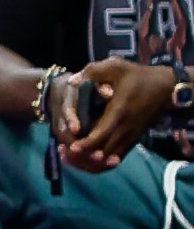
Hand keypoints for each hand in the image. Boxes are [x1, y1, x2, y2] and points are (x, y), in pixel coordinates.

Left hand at [58, 60, 175, 166]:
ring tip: (70, 158)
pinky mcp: (134, 139)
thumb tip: (72, 82)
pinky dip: (103, 161)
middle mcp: (126, 127)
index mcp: (119, 111)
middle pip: (104, 151)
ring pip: (111, 158)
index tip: (70, 147)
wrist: (165, 87)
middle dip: (83, 156)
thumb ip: (92, 72)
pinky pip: (118, 155)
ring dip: (91, 162)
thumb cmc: (137, 76)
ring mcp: (132, 135)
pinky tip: (87, 159)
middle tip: (63, 154)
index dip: (86, 143)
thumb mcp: (115, 66)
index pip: (102, 133)